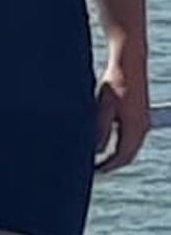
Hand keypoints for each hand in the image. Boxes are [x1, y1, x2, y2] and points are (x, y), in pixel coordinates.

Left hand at [94, 57, 149, 172]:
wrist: (129, 63)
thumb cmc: (115, 82)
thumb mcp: (102, 107)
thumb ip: (99, 131)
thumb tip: (96, 152)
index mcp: (135, 127)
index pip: (122, 156)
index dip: (107, 166)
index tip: (92, 171)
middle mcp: (142, 127)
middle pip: (127, 155)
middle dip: (110, 163)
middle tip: (92, 169)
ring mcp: (142, 122)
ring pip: (128, 147)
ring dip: (114, 155)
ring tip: (95, 159)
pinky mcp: (138, 116)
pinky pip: (129, 138)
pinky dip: (117, 145)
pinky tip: (102, 144)